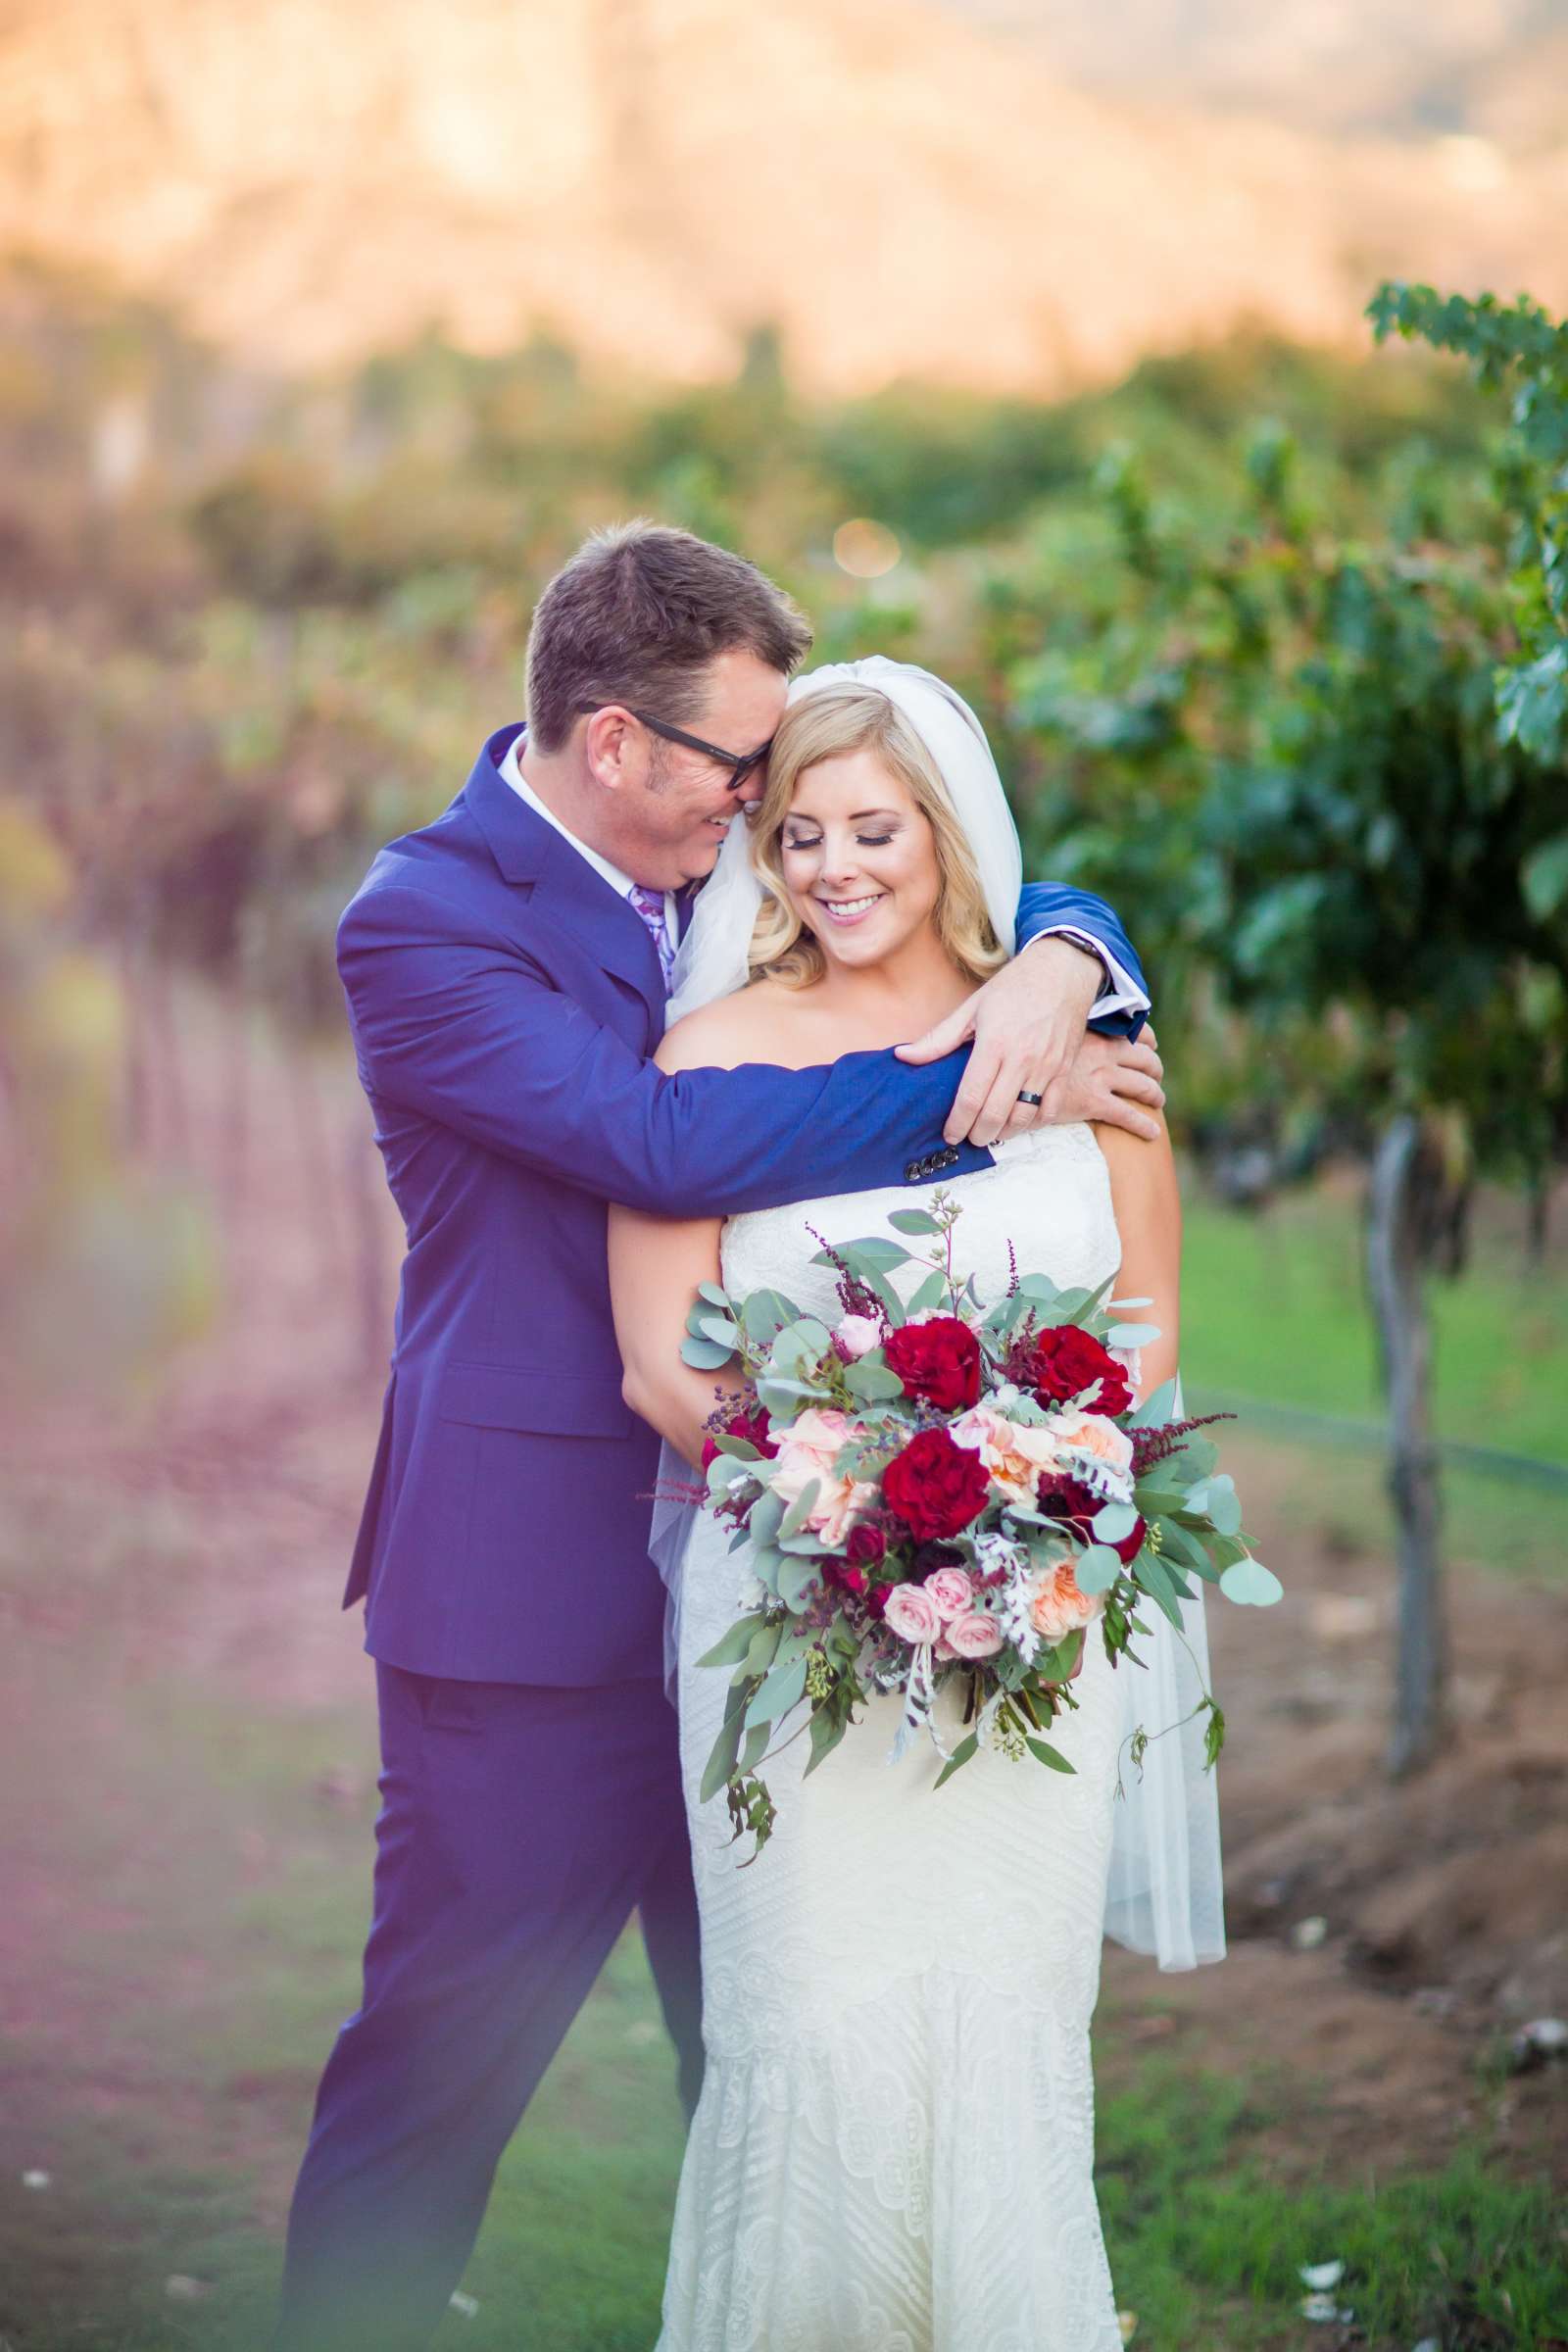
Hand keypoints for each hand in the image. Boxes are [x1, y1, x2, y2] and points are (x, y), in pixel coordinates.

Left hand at [895, 939, 1164, 1145]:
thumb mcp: (972, 1008)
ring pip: (1024, 1117)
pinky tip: (1019, 1121)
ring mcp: (1046, 1067)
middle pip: (996, 1115)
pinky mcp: (1064, 1069)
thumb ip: (938, 1039)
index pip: (971, 1097)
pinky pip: (1050, 1110)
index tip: (950, 1135)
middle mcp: (1021, 1060)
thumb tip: (903, 1056)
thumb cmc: (1014, 987)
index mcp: (994, 1044)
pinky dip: (1033, 1123)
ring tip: (991, 1132)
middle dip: (978, 1135)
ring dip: (1005, 1132)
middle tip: (969, 1138)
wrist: (1064, 971)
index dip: (957, 1123)